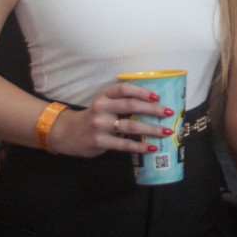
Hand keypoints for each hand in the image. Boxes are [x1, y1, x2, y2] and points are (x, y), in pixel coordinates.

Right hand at [49, 82, 176, 157]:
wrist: (67, 133)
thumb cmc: (94, 117)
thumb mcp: (104, 104)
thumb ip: (121, 103)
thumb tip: (154, 105)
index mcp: (104, 95)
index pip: (124, 89)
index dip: (141, 91)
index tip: (157, 96)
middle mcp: (101, 107)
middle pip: (131, 105)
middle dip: (153, 109)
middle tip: (169, 112)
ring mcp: (100, 125)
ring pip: (130, 125)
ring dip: (151, 129)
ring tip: (166, 131)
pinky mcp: (100, 141)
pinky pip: (124, 143)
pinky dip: (140, 146)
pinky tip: (152, 147)